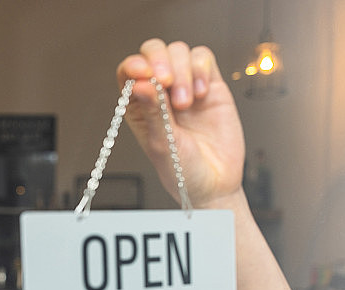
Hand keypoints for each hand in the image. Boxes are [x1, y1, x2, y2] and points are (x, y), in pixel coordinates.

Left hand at [117, 39, 245, 208]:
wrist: (215, 184)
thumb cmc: (182, 170)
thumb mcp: (162, 145)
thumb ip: (154, 113)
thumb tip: (140, 83)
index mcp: (139, 106)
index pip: (129, 72)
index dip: (134, 65)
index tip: (143, 73)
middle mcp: (161, 92)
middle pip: (153, 52)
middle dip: (159, 60)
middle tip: (166, 82)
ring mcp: (185, 86)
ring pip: (179, 51)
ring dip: (182, 71)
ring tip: (186, 103)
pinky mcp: (210, 85)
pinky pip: (203, 58)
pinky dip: (201, 70)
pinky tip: (202, 94)